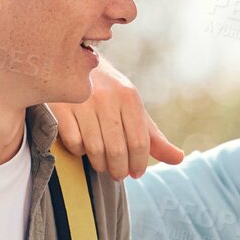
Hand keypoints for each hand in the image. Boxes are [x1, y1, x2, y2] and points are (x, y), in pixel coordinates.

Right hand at [47, 56, 184, 179]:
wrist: (74, 65)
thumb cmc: (109, 94)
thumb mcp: (133, 110)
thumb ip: (153, 136)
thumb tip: (178, 159)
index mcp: (129, 96)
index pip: (139, 142)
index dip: (138, 164)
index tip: (136, 173)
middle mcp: (107, 97)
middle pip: (117, 150)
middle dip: (119, 169)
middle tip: (118, 175)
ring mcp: (82, 102)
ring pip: (94, 149)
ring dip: (100, 164)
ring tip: (102, 166)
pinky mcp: (60, 108)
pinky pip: (74, 143)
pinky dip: (79, 151)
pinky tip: (83, 148)